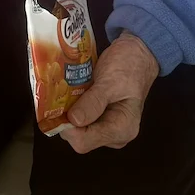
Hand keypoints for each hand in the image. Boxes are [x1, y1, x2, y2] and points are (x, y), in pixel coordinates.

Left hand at [61, 31, 158, 153]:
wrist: (137, 53)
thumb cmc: (129, 65)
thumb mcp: (111, 81)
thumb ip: (94, 102)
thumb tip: (73, 121)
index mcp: (122, 129)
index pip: (85, 141)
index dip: (68, 127)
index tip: (56, 107)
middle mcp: (115, 134)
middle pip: (80, 137)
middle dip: (67, 119)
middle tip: (57, 96)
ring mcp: (107, 126)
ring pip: (78, 128)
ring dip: (68, 111)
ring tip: (63, 92)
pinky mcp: (100, 117)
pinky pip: (81, 118)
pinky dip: (73, 106)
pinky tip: (68, 93)